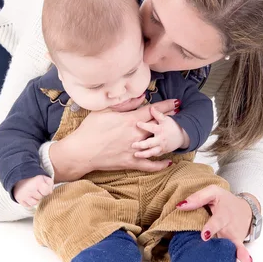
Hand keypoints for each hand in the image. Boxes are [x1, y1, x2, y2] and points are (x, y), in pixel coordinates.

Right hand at [13, 175, 53, 207]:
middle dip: (40, 195)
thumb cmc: (34, 180)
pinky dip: (29, 203)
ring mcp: (24, 195)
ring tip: (33, 194)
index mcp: (37, 182)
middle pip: (40, 197)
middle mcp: (30, 189)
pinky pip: (28, 206)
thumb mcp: (44, 178)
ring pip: (34, 203)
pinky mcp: (20, 199)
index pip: (47, 191)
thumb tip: (50, 192)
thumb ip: (50, 183)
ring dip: (35, 199)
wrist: (20, 179)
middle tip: (37, 190)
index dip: (46, 191)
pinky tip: (29, 197)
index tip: (43, 188)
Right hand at [49, 98, 177, 181]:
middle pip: (158, 126)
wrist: (82, 151)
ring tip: (177, 134)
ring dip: (167, 139)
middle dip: (170, 120)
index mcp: (130, 120)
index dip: (166, 106)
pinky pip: (149, 165)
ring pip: (156, 144)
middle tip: (180, 116)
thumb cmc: (90, 129)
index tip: (176, 102)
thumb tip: (141, 96)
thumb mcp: (104, 110)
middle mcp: (136, 134)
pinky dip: (160, 164)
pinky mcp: (131, 162)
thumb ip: (125, 103)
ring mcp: (135, 150)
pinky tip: (168, 162)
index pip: (153, 111)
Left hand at [132, 105, 188, 157]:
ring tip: (136, 155)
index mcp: (159, 129)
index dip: (144, 125)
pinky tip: (140, 158)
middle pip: (150, 143)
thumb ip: (157, 114)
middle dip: (141, 144)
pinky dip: (148, 157)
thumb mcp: (165, 118)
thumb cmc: (171, 125)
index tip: (137, 124)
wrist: (182, 135)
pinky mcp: (161, 152)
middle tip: (133, 145)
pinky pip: (154, 156)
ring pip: (151, 152)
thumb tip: (151, 107)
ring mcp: (160, 147)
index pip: (151, 127)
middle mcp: (160, 139)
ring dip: (144, 154)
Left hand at [176, 185, 254, 261]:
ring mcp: (233, 239)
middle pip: (231, 241)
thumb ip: (198, 198)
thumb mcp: (213, 192)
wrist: (245, 208)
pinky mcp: (234, 246)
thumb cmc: (225, 200)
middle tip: (244, 260)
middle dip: (236, 252)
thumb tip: (180, 206)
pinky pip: (233, 256)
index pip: (216, 221)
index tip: (205, 235)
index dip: (211, 228)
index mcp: (223, 215)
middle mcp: (229, 229)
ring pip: (234, 252)